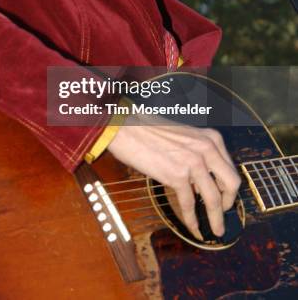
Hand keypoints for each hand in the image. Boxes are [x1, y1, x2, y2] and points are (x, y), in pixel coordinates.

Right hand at [107, 118, 240, 239]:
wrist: (126, 127)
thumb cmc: (149, 130)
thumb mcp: (184, 137)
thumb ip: (198, 155)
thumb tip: (202, 183)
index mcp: (211, 138)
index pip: (231, 168)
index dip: (230, 188)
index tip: (226, 199)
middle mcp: (207, 149)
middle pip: (231, 184)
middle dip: (229, 203)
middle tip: (223, 214)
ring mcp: (193, 162)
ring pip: (214, 198)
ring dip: (216, 218)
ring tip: (216, 230)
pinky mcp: (177, 175)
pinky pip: (189, 204)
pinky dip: (192, 219)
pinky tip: (194, 228)